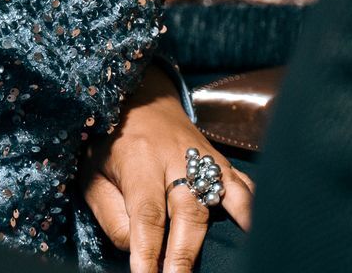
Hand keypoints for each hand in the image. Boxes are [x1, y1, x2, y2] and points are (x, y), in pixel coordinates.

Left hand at [84, 65, 253, 272]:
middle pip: (187, 211)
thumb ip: (111, 214)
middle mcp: (175, 156)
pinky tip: (259, 231)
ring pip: (218, 199)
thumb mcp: (92, 173)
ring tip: (228, 262)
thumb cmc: (108, 141)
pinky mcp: (220, 160)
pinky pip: (243, 185)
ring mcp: (203, 157)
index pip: (146, 213)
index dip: (148, 250)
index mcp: (138, 158)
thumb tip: (135, 249)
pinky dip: (254, 209)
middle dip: (184, 253)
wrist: (137, 96)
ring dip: (219, 235)